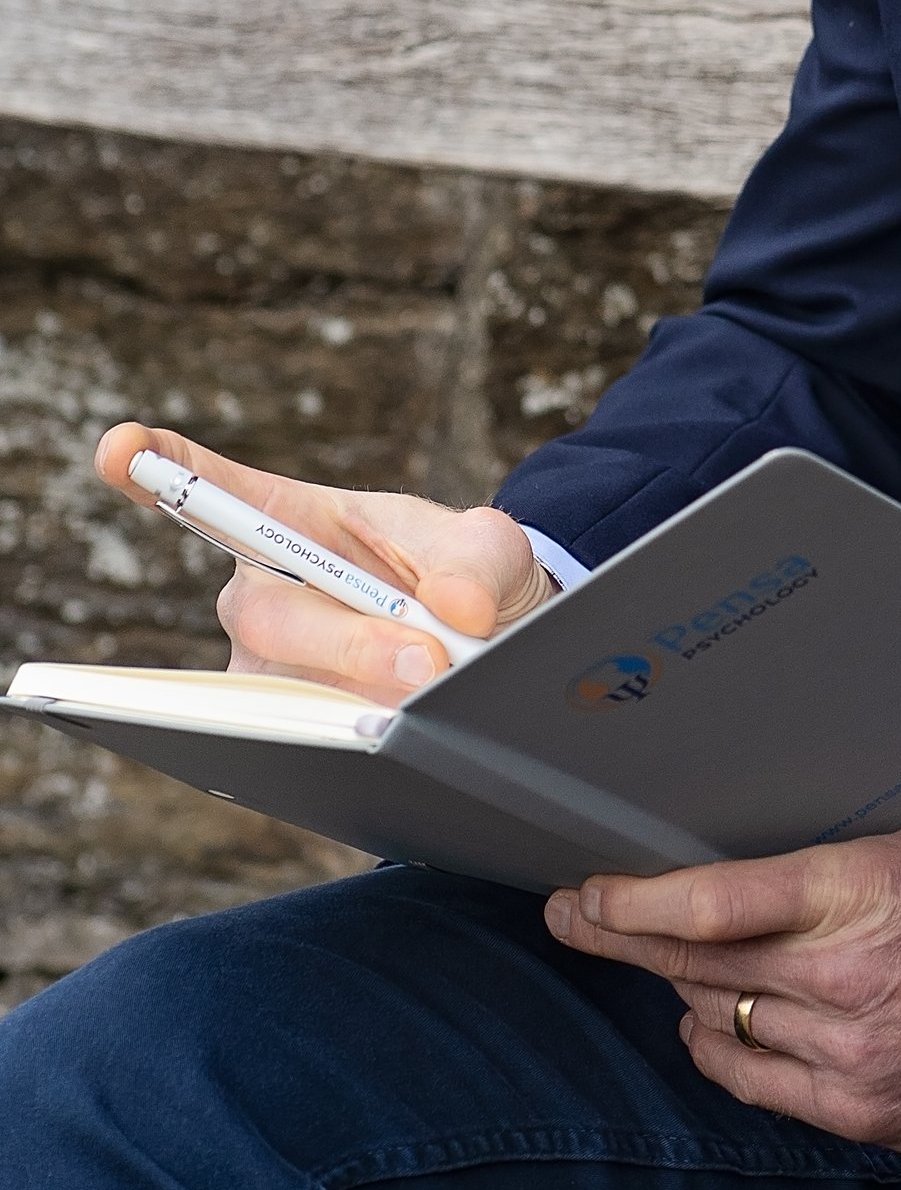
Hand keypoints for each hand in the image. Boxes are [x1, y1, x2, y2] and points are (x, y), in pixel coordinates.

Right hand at [94, 422, 555, 697]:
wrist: (491, 648)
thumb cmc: (469, 577)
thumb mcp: (492, 547)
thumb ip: (479, 559)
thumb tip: (455, 608)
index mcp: (294, 522)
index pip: (217, 489)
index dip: (164, 469)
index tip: (120, 446)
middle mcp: (260, 593)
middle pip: (266, 616)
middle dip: (349, 639)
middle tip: (430, 660)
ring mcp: (262, 668)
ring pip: (283, 688)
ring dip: (363, 693)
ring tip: (436, 696)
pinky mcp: (279, 731)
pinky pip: (300, 742)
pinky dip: (357, 741)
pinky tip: (400, 742)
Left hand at [544, 825, 900, 1161]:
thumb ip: (835, 862)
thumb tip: (749, 859)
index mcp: (860, 890)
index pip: (712, 900)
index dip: (631, 901)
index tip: (586, 894)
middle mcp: (843, 975)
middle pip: (694, 960)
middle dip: (621, 935)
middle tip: (575, 918)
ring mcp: (849, 1051)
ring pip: (721, 1016)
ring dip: (685, 987)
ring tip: (665, 960)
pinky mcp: (863, 1110)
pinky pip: (756, 1080)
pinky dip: (723, 1046)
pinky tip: (711, 1024)